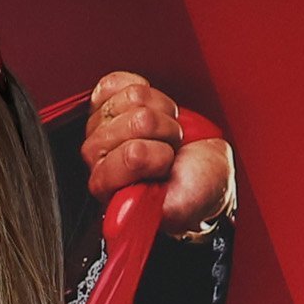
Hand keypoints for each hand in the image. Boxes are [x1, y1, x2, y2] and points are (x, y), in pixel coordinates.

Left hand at [81, 70, 233, 237]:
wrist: (204, 168)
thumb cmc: (192, 188)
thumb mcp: (182, 207)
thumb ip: (154, 212)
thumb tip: (120, 221)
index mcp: (108, 188)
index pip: (130, 154)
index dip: (159, 156)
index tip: (168, 166)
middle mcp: (99, 157)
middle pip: (132, 121)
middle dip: (163, 133)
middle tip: (170, 149)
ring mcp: (103, 128)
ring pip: (132, 98)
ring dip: (161, 114)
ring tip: (166, 134)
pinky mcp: (109, 103)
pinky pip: (116, 82)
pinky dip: (145, 90)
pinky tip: (151, 109)